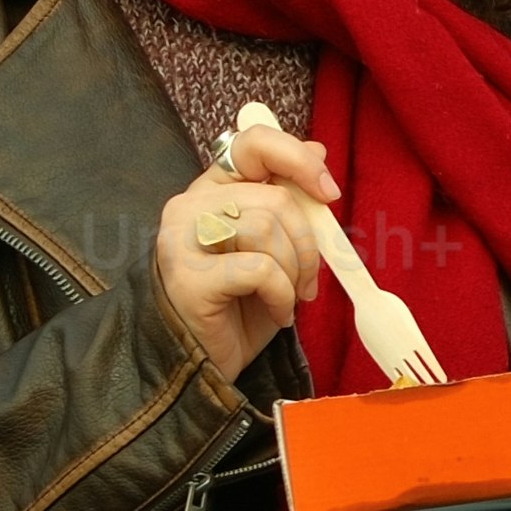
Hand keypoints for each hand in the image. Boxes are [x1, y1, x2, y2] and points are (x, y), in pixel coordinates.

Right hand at [156, 123, 342, 384]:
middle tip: (308, 281)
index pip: (252, 145)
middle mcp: (189, 207)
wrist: (203, 365)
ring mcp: (182, 240)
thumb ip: (289, 200)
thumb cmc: (240, 306)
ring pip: (267, 229)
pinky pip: (259, 269)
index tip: (328, 193)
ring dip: (294, 271)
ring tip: (289, 299)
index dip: (297, 161)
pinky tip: (276, 312)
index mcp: (211, 190)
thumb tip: (317, 149)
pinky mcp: (187, 277)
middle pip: (274, 198)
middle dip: (308, 243)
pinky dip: (281, 294)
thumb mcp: (275, 249)